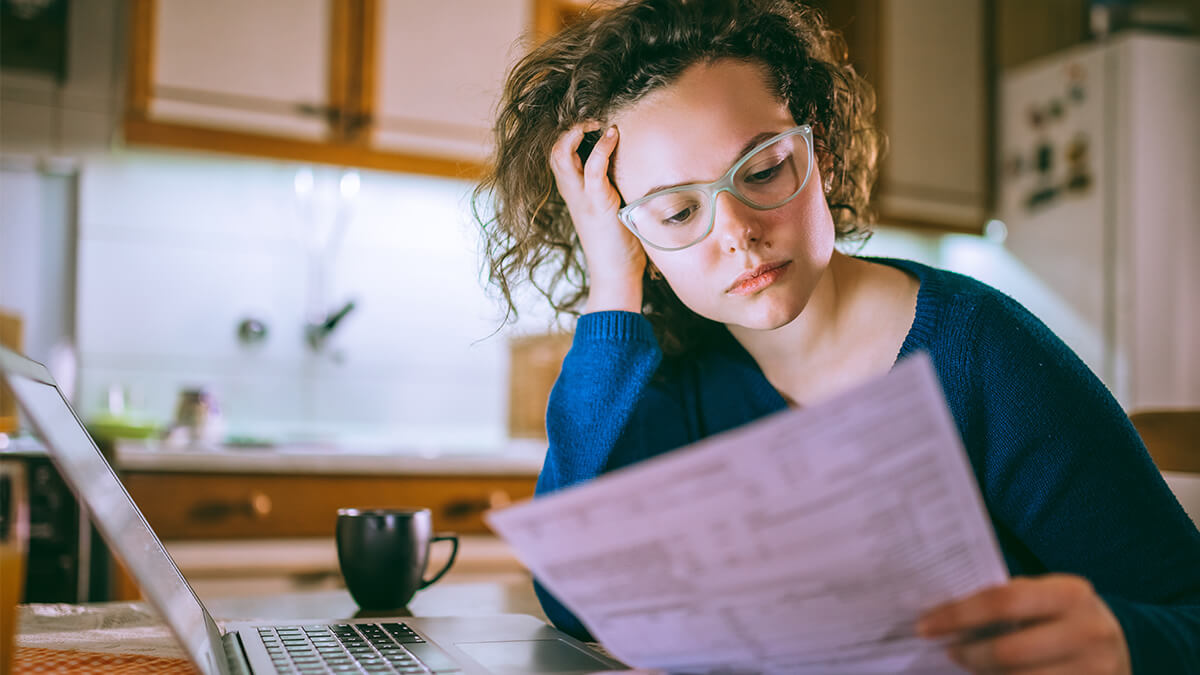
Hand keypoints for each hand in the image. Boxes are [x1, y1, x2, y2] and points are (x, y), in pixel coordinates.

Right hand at [549, 123, 645, 312]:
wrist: (616, 273)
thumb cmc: (619, 240)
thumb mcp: (612, 204)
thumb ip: (613, 183)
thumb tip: (636, 158)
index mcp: (572, 190)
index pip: (558, 151)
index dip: (570, 131)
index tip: (594, 120)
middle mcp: (571, 191)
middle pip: (552, 148)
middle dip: (569, 125)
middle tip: (594, 117)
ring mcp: (581, 197)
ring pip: (561, 154)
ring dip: (578, 131)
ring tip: (598, 121)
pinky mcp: (598, 204)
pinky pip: (593, 169)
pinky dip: (602, 148)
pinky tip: (614, 135)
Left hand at [918, 574, 1129, 673]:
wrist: (1122, 645)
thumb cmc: (1065, 615)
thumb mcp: (1046, 595)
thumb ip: (1007, 599)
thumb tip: (944, 611)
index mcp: (1069, 594)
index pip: (1002, 601)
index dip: (958, 615)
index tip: (926, 625)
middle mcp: (1087, 632)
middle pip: (1008, 652)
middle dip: (969, 654)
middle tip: (949, 650)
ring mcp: (1094, 670)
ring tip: (972, 664)